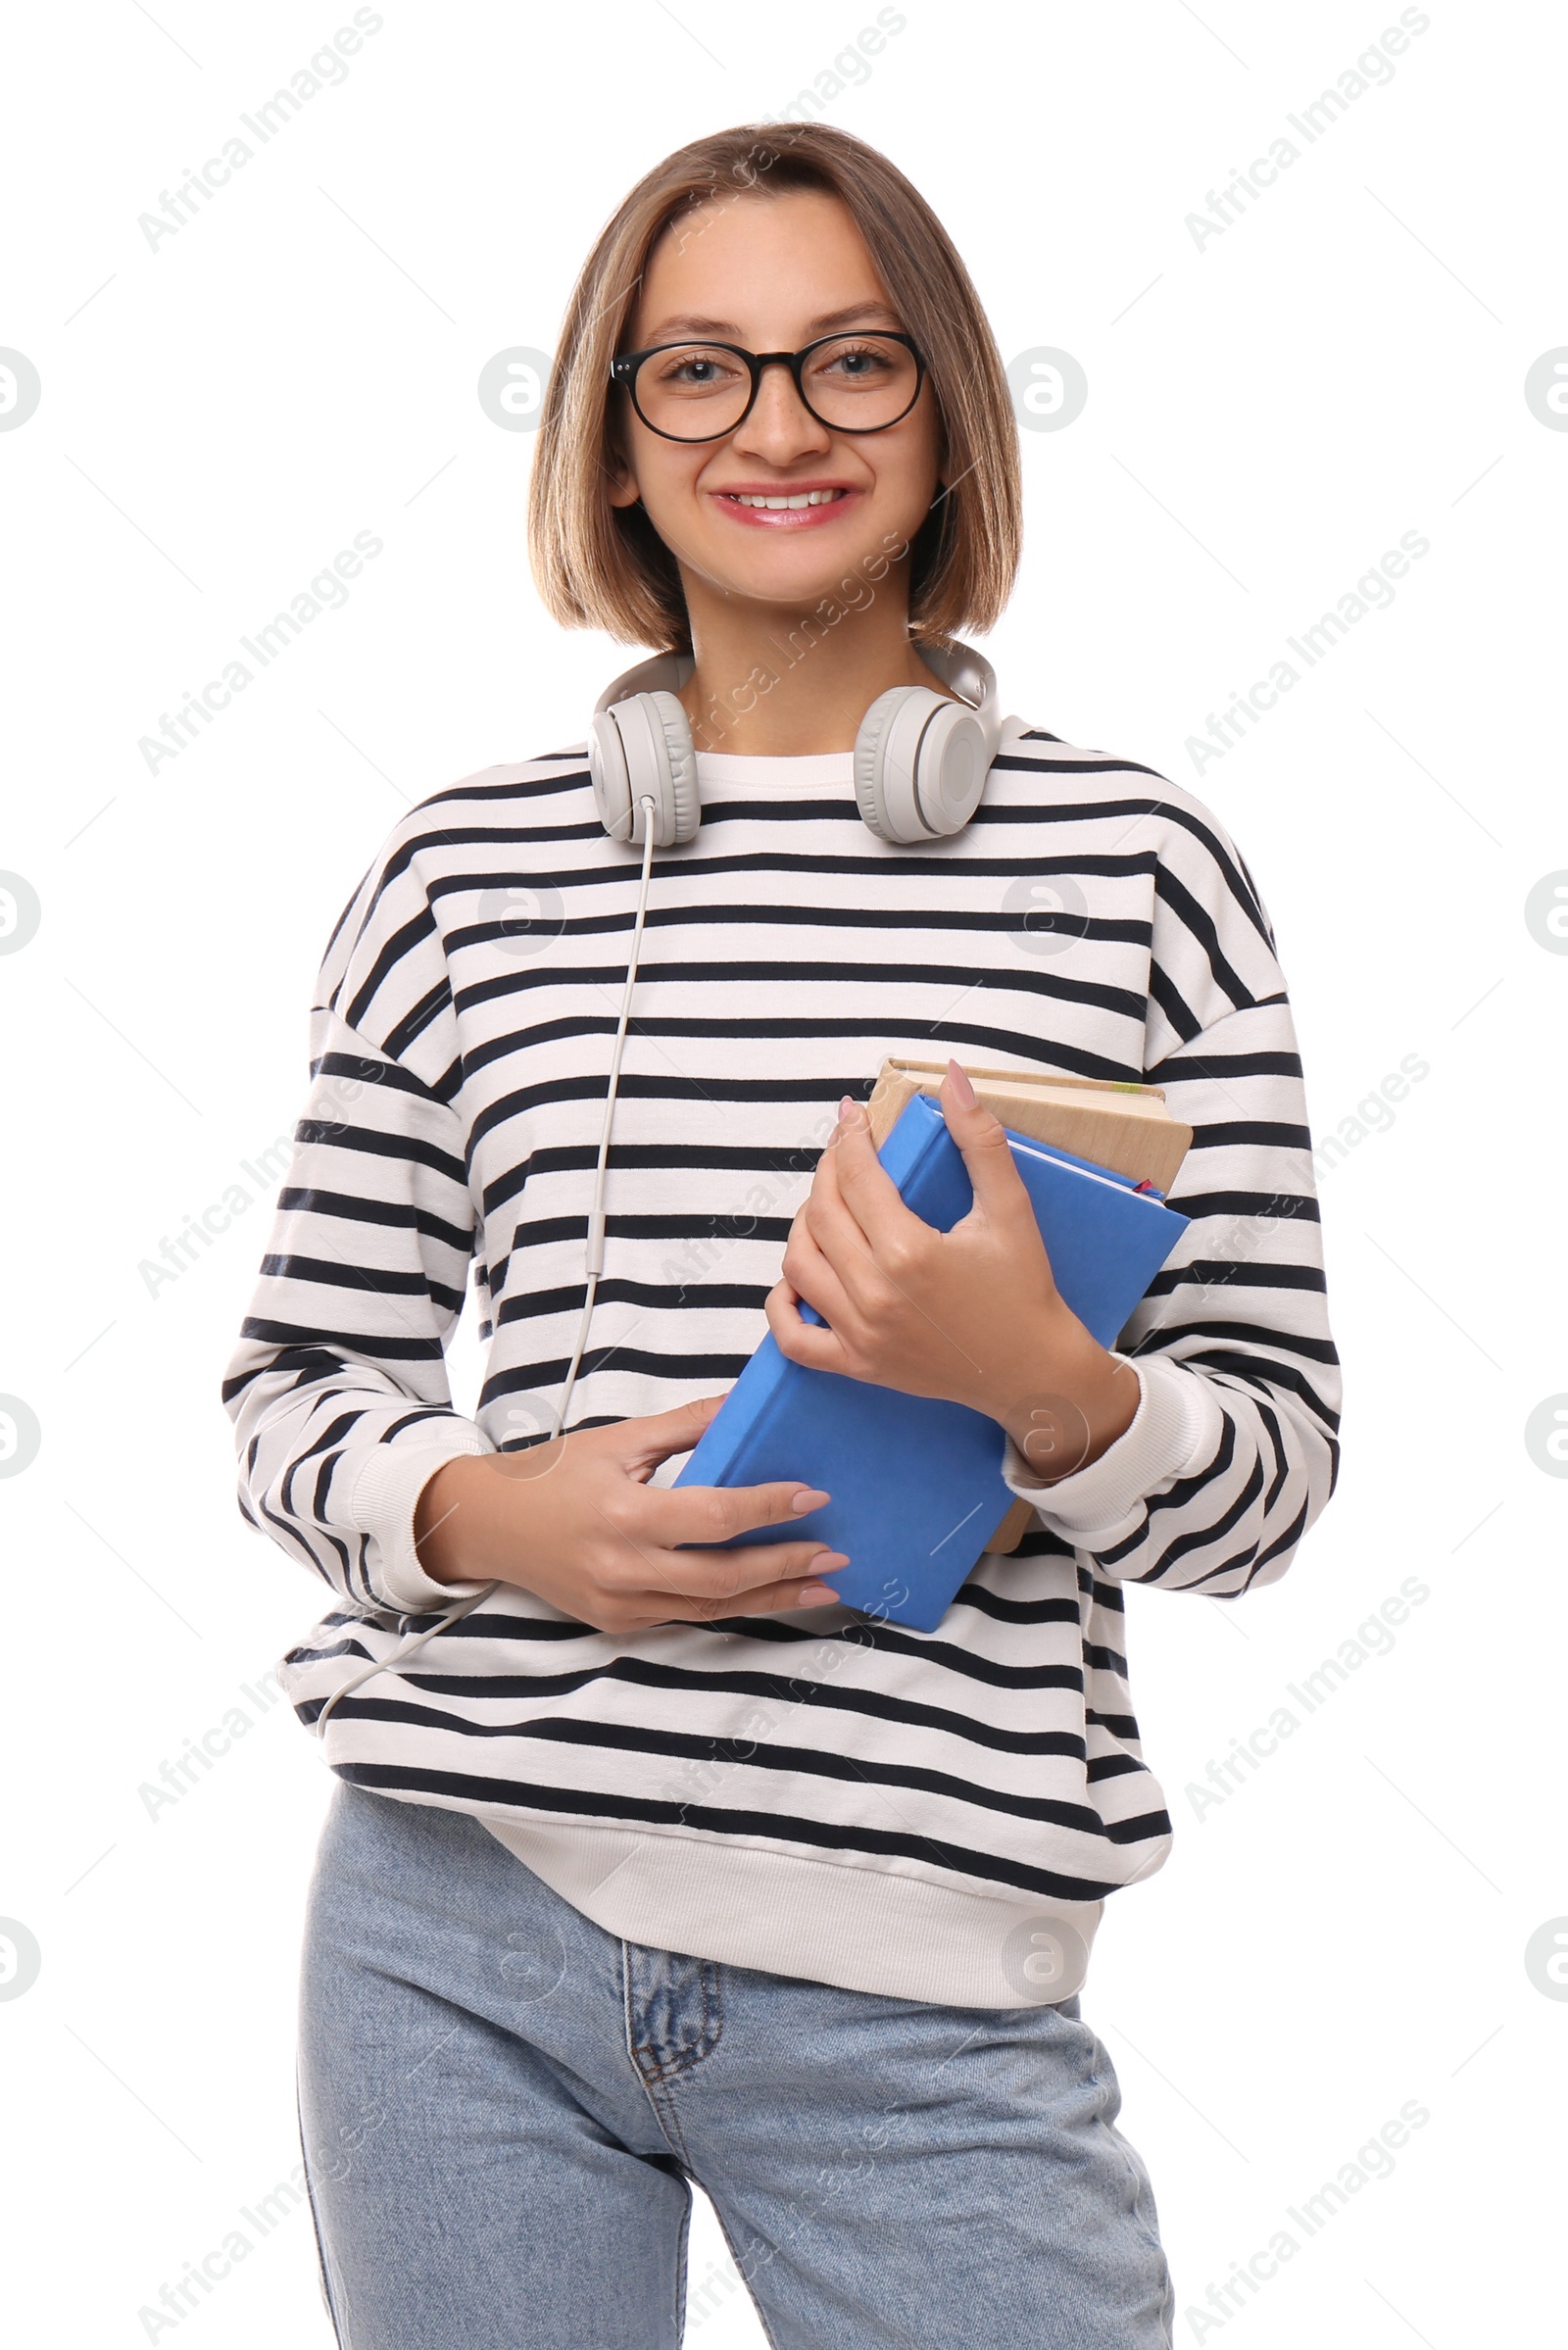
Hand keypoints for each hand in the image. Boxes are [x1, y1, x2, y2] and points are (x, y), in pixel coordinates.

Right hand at [413, 1395, 848, 1632]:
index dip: (770, 1508)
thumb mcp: (617, 1440)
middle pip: (723, 1576)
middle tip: (836, 1553)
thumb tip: (744, 1406)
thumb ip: (687, 1426)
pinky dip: (732, 1605)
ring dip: (773, 1596)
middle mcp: (623, 1568)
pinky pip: (687, 1616)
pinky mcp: (619, 1623)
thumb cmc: (551, 1474)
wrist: (488, 1526)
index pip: (715, 1517)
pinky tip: (770, 1592)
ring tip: (822, 1585)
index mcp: (623, 1514)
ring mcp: (620, 1604)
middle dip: (786, 1565)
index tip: (816, 1497)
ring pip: (713, 1607)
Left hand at [764, 1060, 1138, 1476]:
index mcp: (910, 1253)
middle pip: (820, 1215)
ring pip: (798, 1265)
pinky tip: (796, 1278)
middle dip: (827, 1171)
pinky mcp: (857, 1365)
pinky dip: (781, 1306)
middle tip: (844, 1152)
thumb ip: (980, 1139)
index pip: (856, 1178)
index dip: (848, 1139)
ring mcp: (862, 1335)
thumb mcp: (1011, 1209)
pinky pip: (794, 1339)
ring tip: (829, 1205)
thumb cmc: (1025, 1292)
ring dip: (804, 1227)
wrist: (1033, 1370)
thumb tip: (952, 1077)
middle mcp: (876, 1296)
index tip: (851, 1117)